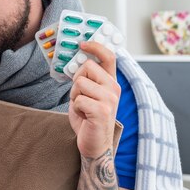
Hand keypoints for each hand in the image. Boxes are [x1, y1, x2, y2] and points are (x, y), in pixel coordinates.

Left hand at [68, 41, 120, 158]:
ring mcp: (110, 99)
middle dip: (76, 81)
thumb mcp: (88, 95)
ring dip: (74, 96)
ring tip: (82, 108)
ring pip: (80, 83)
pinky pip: (78, 99)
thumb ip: (86, 79)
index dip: (95, 46)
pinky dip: (75, 109)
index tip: (82, 44)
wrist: (94, 145)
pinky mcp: (102, 110)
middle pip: (87, 67)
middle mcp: (114, 88)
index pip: (109, 56)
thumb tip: (75, 62)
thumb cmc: (88, 119)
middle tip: (80, 96)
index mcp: (111, 83)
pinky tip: (84, 117)